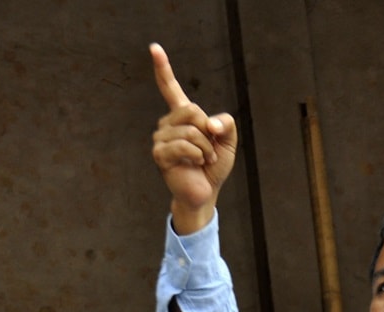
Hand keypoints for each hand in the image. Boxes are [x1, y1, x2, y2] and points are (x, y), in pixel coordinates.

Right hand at [149, 43, 237, 233]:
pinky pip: (184, 145)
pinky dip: (198, 155)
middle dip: (208, 131)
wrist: (205, 191)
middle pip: (192, 110)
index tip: (154, 48)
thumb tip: (210, 124)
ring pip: (191, 130)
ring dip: (205, 147)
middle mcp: (168, 123)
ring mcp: (161, 138)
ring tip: (204, 159)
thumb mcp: (228, 141)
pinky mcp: (160, 154)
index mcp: (182, 115)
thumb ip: (226, 124)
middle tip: (210, 148)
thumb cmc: (214, 165)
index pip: (170, 88)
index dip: (162, 68)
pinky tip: (196, 163)